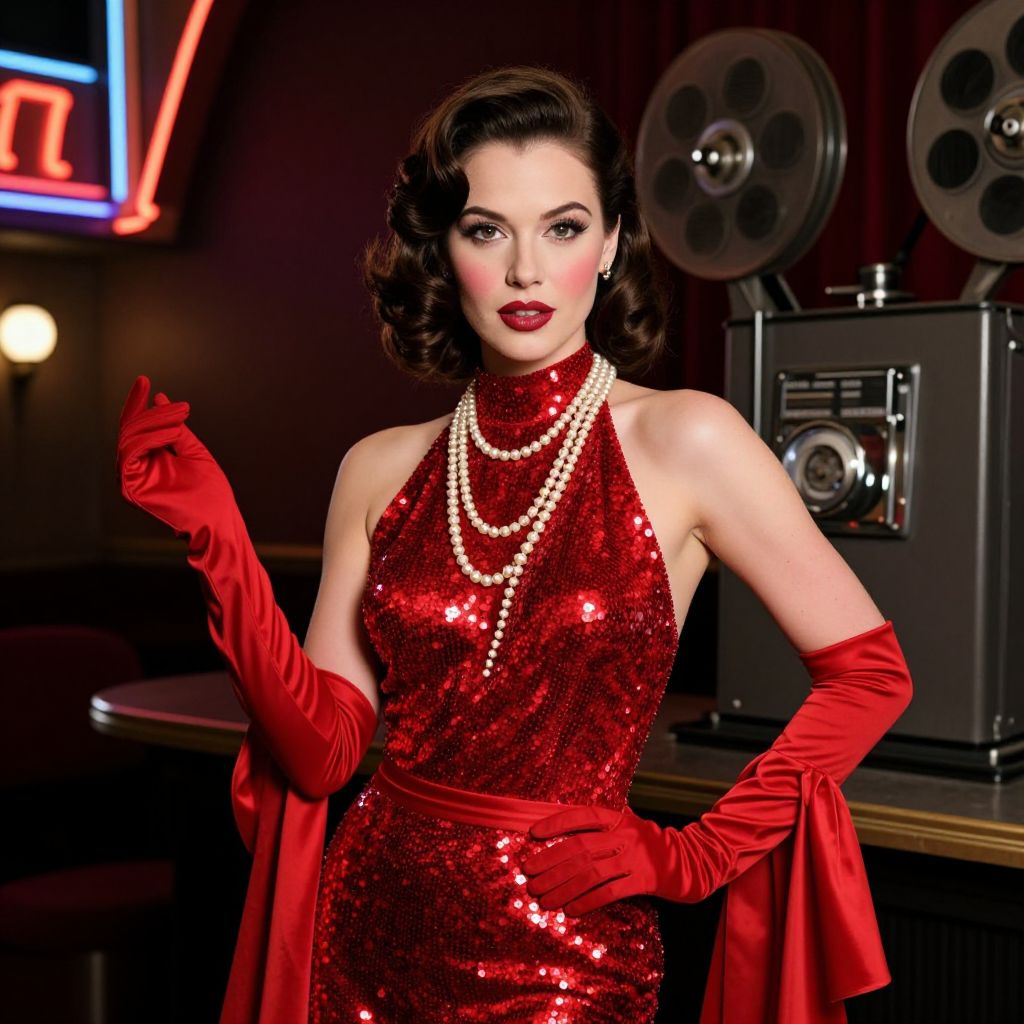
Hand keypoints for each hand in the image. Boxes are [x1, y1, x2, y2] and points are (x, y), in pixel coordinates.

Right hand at [116, 375, 237, 542]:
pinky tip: (172, 433)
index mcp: (148, 460)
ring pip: (129, 437)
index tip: (144, 380)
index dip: (136, 403)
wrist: (219, 522)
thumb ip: (176, 429)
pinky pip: (131, 452)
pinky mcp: (130, 488)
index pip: (135, 427)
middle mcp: (134, 469)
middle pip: (130, 429)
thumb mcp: (194, 451)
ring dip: (155, 422)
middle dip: (152, 412)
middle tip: (182, 408)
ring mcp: (130, 479)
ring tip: (181, 420)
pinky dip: (151, 437)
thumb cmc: (211, 493)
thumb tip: (161, 399)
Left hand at [522, 804, 670, 916]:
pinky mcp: (644, 881)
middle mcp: (626, 834)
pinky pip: (610, 892)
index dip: (556, 823)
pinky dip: (587, 901)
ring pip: (591, 872)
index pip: (582, 816)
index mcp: (619, 818)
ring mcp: (636, 857)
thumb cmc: (649, 845)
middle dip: (551, 862)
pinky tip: (570, 909)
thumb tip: (562, 830)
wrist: (690, 862)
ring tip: (542, 898)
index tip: (533, 834)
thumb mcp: (629, 825)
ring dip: (562, 887)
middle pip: (581, 848)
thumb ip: (603, 825)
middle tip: (529, 875)